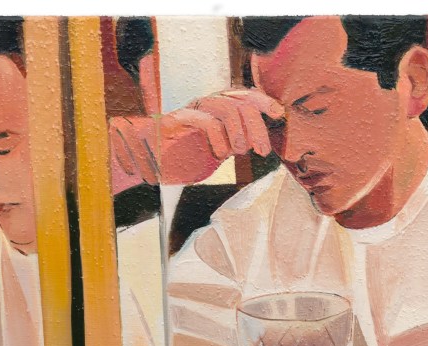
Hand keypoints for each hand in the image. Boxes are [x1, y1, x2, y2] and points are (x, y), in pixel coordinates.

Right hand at [111, 89, 283, 187]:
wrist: (147, 166)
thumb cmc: (181, 161)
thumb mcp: (214, 153)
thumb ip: (234, 143)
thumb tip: (260, 142)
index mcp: (216, 110)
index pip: (244, 97)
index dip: (263, 102)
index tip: (279, 115)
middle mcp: (205, 105)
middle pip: (240, 101)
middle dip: (257, 125)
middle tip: (262, 150)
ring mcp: (191, 110)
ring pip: (226, 108)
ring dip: (239, 132)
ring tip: (239, 153)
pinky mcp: (177, 121)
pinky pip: (205, 120)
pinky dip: (219, 137)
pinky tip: (220, 154)